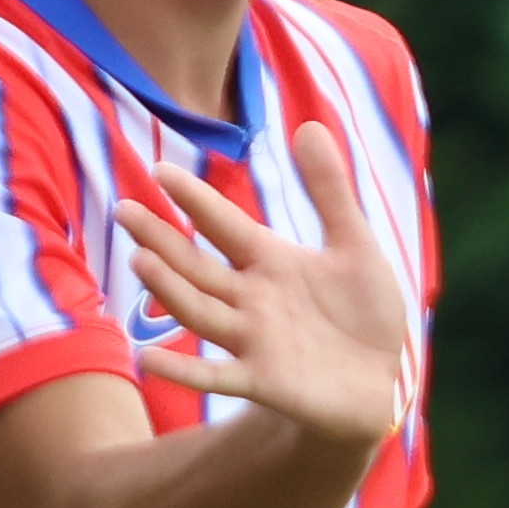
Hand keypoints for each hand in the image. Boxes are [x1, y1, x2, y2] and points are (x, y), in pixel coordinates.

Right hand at [119, 125, 412, 450]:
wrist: (382, 381)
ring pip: (200, 311)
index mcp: (269, 261)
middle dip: (163, 240)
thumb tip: (309, 126)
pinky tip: (148, 360)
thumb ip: (330, 193)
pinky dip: (184, 371)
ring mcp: (252, 340)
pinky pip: (216, 376)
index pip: (223, 224)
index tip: (162, 172)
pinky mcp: (263, 381)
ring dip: (171, 289)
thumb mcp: (356, 247)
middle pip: (196, 265)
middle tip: (126, 211)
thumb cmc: (364, 314)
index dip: (196, 200)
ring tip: (142, 261)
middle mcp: (250, 298)